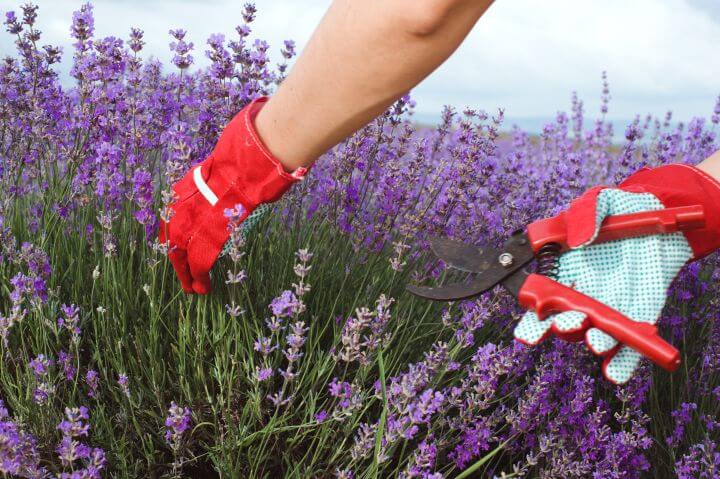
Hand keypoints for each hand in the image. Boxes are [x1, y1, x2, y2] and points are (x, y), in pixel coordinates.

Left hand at [159, 98, 304, 293]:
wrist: (246, 165)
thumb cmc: (240, 162)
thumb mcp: (217, 171)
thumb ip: (214, 185)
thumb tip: (222, 187)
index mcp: (180, 194)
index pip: (170, 224)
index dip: (174, 243)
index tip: (179, 253)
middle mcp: (178, 211)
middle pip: (171, 244)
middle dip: (177, 263)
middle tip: (183, 279)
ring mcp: (189, 225)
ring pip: (181, 258)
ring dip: (187, 276)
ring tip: (193, 290)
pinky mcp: (204, 238)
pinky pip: (198, 263)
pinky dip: (200, 278)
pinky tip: (203, 288)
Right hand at [514, 164, 719, 383]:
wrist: (667, 217)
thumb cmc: (625, 208)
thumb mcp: (601, 199)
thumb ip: (584, 213)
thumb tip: (577, 240)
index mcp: (563, 268)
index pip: (541, 294)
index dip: (533, 308)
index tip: (535, 312)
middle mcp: (582, 293)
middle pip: (562, 320)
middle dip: (560, 327)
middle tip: (567, 322)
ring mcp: (610, 308)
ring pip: (594, 334)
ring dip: (594, 342)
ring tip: (598, 342)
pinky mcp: (639, 317)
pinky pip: (628, 346)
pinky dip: (622, 363)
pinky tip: (616, 372)